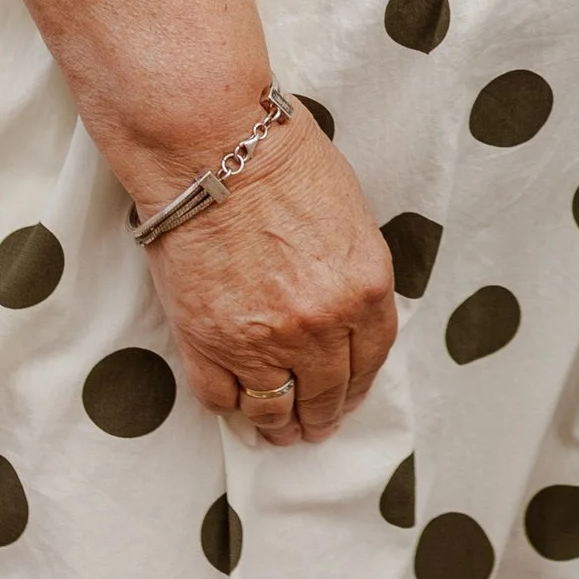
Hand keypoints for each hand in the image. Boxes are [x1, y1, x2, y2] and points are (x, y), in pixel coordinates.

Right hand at [140, 107, 398, 445]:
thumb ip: (351, 272)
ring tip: (278, 430)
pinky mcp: (206, 343)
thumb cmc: (280, 160)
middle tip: (314, 426)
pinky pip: (222, 399)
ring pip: (275, 409)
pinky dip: (231, 407)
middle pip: (327, 394)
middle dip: (322, 415)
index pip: (371, 360)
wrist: (214, 147)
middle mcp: (319, 325)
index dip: (358, 387)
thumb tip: (344, 311)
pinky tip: (237, 403)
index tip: (348, 397)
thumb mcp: (349, 215)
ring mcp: (261, 341)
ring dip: (279, 426)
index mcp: (364, 288)